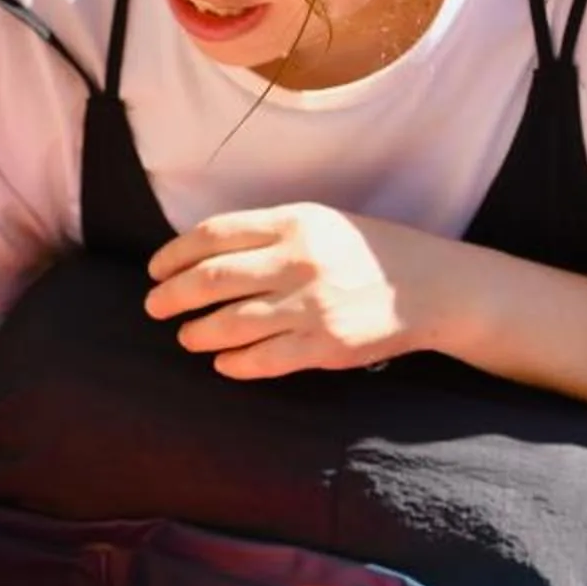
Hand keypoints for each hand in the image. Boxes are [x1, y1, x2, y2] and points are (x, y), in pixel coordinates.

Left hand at [142, 203, 458, 378]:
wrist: (431, 286)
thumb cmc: (366, 251)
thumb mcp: (319, 222)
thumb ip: (266, 233)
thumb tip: (201, 254)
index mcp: (293, 222)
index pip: (213, 235)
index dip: (174, 254)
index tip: (155, 270)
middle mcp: (298, 261)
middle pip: (211, 280)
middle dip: (171, 296)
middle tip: (154, 307)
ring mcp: (311, 306)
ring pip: (229, 324)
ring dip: (197, 333)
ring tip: (186, 336)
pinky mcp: (324, 346)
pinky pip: (262, 360)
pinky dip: (233, 363)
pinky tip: (222, 362)